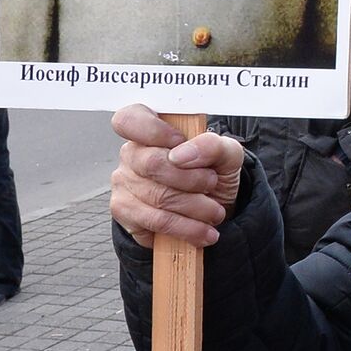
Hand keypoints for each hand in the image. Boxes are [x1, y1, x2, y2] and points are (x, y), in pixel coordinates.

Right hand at [109, 103, 244, 248]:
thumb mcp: (226, 155)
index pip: (130, 119)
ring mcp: (124, 182)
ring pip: (158, 196)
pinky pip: (155, 221)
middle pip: (153, 163)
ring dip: (196, 207)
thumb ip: (213, 145)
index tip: (179, 142)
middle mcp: (132, 153)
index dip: (153, 130)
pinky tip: (204, 231)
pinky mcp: (124, 211)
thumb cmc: (213, 172)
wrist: (210, 210)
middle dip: (192, 178)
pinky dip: (186, 228)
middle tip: (212, 184)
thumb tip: (182, 154)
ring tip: (215, 212)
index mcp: (152, 128)